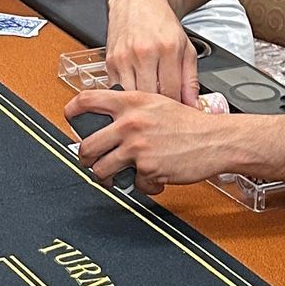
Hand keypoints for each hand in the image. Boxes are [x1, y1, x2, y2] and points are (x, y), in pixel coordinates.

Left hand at [67, 85, 228, 196]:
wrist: (216, 139)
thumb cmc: (189, 123)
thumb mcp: (156, 103)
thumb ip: (130, 108)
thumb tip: (106, 120)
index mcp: (130, 102)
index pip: (87, 100)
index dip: (71, 111)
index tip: (68, 119)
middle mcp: (130, 123)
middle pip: (86, 146)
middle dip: (85, 159)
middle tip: (90, 162)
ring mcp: (137, 147)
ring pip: (102, 170)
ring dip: (106, 177)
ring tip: (115, 176)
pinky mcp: (148, 168)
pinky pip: (133, 183)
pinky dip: (142, 185)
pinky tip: (152, 177)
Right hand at [104, 0, 198, 101]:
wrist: (137, 0)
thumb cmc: (162, 23)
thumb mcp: (185, 47)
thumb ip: (191, 80)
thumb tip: (193, 106)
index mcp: (167, 49)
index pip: (171, 93)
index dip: (175, 106)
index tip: (177, 111)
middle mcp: (144, 53)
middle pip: (150, 97)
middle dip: (157, 108)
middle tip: (163, 111)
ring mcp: (124, 57)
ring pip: (131, 97)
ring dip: (140, 104)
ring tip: (149, 104)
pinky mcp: (109, 61)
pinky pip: (117, 89)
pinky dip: (126, 95)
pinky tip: (135, 91)